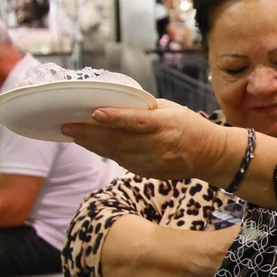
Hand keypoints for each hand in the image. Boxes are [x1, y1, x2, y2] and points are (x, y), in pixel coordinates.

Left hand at [61, 100, 231, 182]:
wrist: (209, 155)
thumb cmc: (189, 126)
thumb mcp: (172, 109)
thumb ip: (145, 109)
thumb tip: (115, 104)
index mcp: (167, 125)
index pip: (137, 122)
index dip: (115, 118)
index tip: (94, 113)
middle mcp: (159, 145)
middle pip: (119, 141)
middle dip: (89, 133)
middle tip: (67, 125)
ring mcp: (153, 162)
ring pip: (115, 153)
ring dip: (92, 144)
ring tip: (73, 134)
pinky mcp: (148, 172)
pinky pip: (121, 162)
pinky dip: (105, 152)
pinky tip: (92, 145)